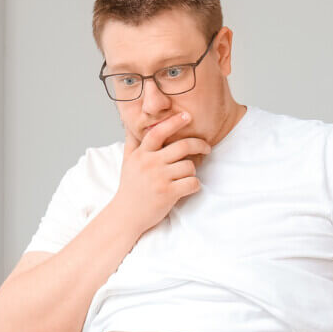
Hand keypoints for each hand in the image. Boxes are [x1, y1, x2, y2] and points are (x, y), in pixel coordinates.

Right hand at [112, 110, 211, 235]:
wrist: (126, 215)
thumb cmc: (130, 188)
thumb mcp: (127, 162)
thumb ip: (131, 143)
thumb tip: (130, 124)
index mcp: (141, 154)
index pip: (158, 132)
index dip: (174, 122)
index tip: (187, 116)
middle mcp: (150, 164)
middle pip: (182, 146)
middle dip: (199, 145)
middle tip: (206, 147)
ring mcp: (159, 179)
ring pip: (190, 166)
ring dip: (193, 171)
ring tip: (186, 176)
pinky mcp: (168, 194)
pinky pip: (192, 183)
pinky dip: (195, 185)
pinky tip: (188, 187)